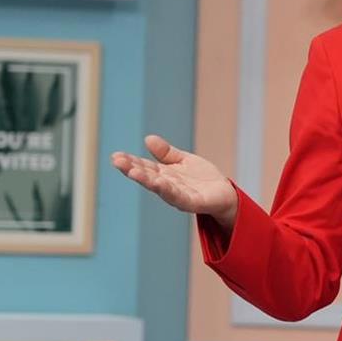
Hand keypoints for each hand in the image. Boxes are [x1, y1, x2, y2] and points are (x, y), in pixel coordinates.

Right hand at [111, 134, 237, 227]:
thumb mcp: (183, 160)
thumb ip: (166, 153)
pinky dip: (168, 190)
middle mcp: (168, 186)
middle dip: (132, 169)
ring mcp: (179, 195)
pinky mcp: (192, 202)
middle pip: (148, 176)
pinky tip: (159, 182)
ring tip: (132, 172)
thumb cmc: (202, 178)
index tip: (116, 156)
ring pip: (159, 187)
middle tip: (116, 161)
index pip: (145, 167)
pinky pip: (178, 196)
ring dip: (146, 180)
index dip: (130, 162)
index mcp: (164, 175)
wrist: (225, 194)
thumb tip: (148, 138)